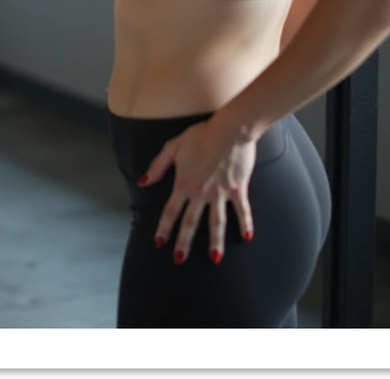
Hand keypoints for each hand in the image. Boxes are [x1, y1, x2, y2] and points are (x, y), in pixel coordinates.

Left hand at [137, 119, 256, 264]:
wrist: (228, 129)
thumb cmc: (200, 135)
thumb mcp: (172, 146)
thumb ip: (157, 166)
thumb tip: (143, 182)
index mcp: (184, 183)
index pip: (171, 211)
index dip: (164, 228)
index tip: (159, 243)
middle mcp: (201, 192)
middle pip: (191, 222)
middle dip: (184, 243)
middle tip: (179, 260)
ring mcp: (221, 193)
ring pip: (216, 223)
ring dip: (215, 242)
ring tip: (214, 259)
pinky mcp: (238, 190)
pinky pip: (242, 211)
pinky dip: (245, 224)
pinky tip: (247, 238)